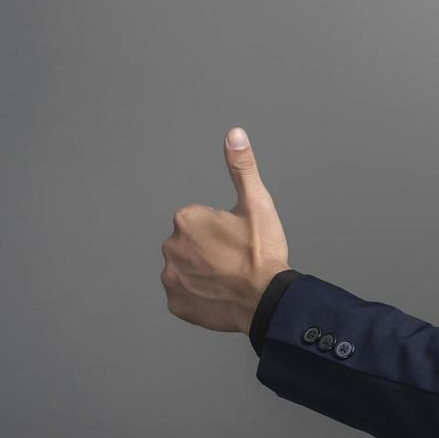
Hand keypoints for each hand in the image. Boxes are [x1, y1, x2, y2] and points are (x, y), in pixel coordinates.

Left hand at [161, 126, 290, 334]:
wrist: (267, 300)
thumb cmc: (263, 254)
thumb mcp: (257, 204)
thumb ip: (242, 168)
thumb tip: (234, 135)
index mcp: (187, 219)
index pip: (202, 223)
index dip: (224, 233)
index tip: (240, 243)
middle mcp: (170, 245)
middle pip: (192, 246)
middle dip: (210, 253)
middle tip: (236, 263)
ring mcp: (171, 276)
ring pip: (188, 271)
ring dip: (204, 275)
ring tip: (230, 282)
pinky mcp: (176, 303)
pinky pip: (185, 296)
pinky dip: (199, 298)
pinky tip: (221, 297)